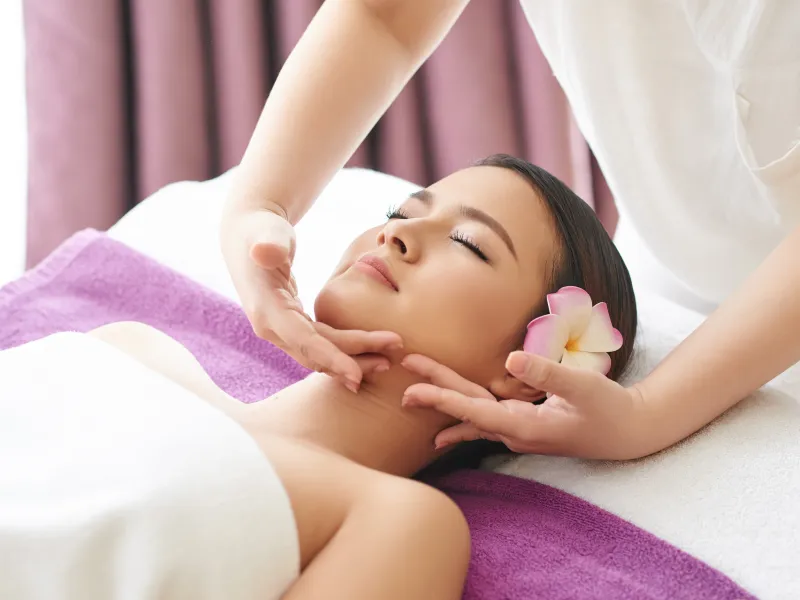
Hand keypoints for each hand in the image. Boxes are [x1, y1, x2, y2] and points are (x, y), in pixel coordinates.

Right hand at [220, 204, 401, 391]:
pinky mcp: (292, 326)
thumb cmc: (262, 230)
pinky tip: (370, 354)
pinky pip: (320, 346)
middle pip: (316, 353)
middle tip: (390, 362)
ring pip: (319, 354)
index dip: (331, 358)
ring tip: (387, 362)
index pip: (303, 341)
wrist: (249, 235)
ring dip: (352, 359)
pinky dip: (343, 352)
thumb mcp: (266, 232)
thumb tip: (264, 252)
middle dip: (353, 360)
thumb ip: (269, 243)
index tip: (357, 375)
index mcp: (266, 309)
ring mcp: (280, 330)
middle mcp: (271, 327)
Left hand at [401, 352, 648, 459]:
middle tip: (400, 384)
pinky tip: (443, 431)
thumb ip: (548, 373)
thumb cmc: (608, 409)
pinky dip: (463, 418)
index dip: (442, 398)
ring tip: (411, 398)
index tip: (414, 389)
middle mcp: (514, 432)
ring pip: (473, 414)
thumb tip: (512, 359)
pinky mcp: (523, 426)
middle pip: (466, 411)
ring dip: (444, 404)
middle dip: (434, 396)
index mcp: (524, 426)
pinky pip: (484, 421)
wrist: (628, 433)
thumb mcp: (583, 387)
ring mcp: (517, 431)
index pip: (474, 410)